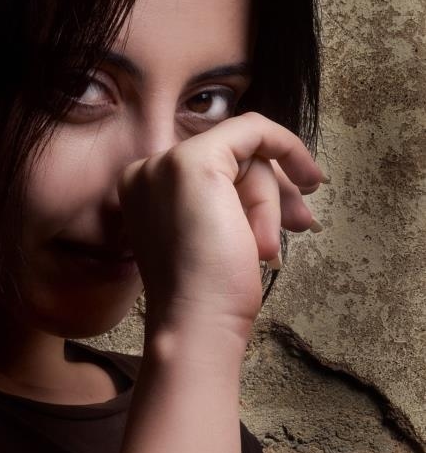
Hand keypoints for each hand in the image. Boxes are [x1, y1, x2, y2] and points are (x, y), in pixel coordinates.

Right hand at [116, 111, 325, 342]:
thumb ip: (228, 200)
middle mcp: (145, 172)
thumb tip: (280, 177)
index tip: (293, 210)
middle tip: (304, 223)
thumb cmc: (209, 295)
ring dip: (268, 204)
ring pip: (244, 155)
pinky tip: (308, 176)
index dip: (257, 186)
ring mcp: (164, 165)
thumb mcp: (217, 235)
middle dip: (272, 193)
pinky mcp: (194, 161)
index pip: (211, 169)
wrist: (197, 322)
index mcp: (143, 191)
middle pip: (229, 160)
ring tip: (264, 249)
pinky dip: (285, 147)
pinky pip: (253, 130)